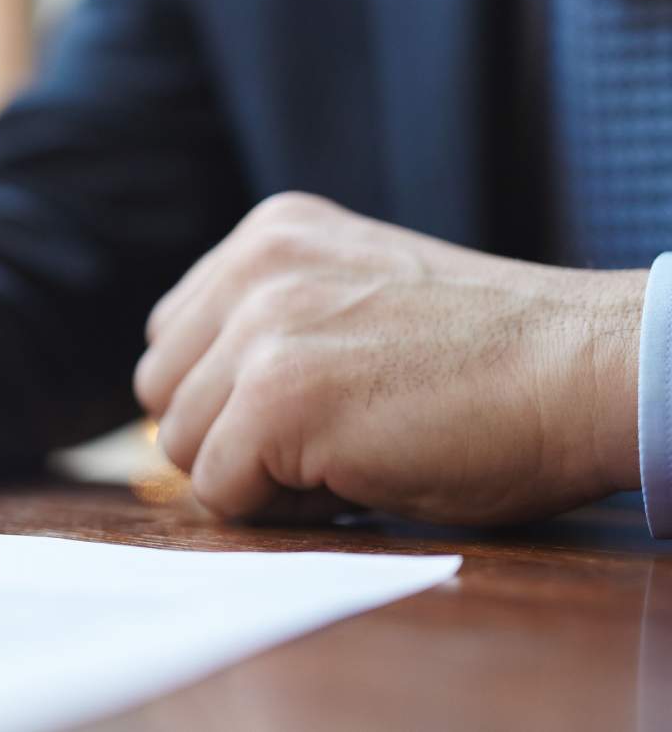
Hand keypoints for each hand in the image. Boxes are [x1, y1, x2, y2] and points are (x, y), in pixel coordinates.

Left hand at [135, 192, 645, 524]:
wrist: (585, 370)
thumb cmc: (487, 358)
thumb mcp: (350, 302)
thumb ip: (266, 325)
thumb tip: (181, 417)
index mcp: (268, 236)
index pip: (173, 337)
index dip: (226, 394)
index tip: (310, 406)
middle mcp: (253, 268)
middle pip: (162, 391)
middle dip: (226, 436)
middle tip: (323, 441)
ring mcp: (263, 330)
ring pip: (182, 446)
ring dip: (254, 475)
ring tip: (345, 455)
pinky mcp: (279, 399)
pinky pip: (222, 492)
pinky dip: (281, 511)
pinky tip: (356, 479)